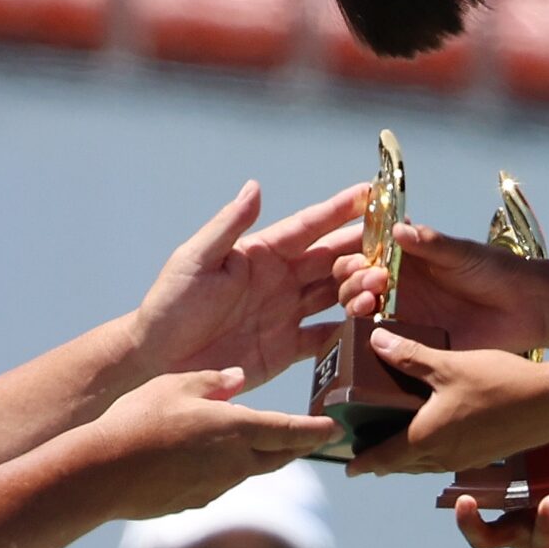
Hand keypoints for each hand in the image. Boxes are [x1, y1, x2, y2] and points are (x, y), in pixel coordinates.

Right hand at [92, 368, 341, 517]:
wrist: (103, 474)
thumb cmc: (138, 420)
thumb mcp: (175, 385)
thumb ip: (213, 382)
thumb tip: (237, 379)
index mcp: (237, 429)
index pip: (291, 431)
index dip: (316, 430)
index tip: (336, 429)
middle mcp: (236, 463)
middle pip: (280, 456)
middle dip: (298, 446)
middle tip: (311, 438)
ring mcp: (218, 488)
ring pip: (250, 470)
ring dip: (258, 457)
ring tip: (254, 442)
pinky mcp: (198, 503)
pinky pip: (220, 483)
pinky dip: (224, 470)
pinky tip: (202, 460)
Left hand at [134, 182, 367, 388]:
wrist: (157, 360)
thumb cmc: (170, 304)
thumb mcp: (196, 260)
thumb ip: (228, 227)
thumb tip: (254, 186)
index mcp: (262, 253)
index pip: (310, 226)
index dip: (342, 209)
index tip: (374, 193)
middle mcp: (280, 280)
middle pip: (332, 260)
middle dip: (363, 252)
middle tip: (390, 251)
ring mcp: (286, 313)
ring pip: (336, 295)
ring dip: (361, 289)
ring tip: (380, 287)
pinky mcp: (287, 348)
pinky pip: (327, 337)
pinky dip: (350, 331)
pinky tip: (372, 327)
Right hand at [335, 222, 544, 352]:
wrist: (523, 308)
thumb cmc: (494, 270)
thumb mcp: (461, 252)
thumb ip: (430, 243)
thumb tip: (397, 229)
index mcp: (402, 258)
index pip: (363, 253)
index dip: (356, 254)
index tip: (366, 257)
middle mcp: (395, 285)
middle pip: (352, 282)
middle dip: (352, 279)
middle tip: (373, 280)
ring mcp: (400, 314)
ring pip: (358, 310)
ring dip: (354, 303)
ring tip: (368, 301)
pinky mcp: (410, 342)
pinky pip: (378, 343)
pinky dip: (367, 337)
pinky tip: (370, 333)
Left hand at [341, 330, 548, 476]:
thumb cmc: (500, 384)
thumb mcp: (449, 365)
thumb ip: (409, 357)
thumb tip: (374, 341)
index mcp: (425, 439)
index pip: (382, 458)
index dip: (362, 463)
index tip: (347, 468)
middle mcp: (443, 457)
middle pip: (403, 464)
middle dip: (382, 459)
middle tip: (365, 449)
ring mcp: (466, 459)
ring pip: (427, 462)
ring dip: (409, 455)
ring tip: (397, 440)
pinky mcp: (486, 454)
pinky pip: (449, 457)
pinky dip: (434, 449)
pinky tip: (440, 430)